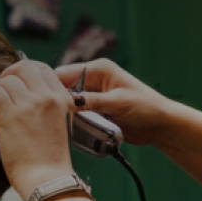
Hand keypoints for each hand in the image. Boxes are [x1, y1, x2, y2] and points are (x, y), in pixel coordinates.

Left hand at [0, 60, 77, 198]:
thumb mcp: (58, 124)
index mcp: (63, 98)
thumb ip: (47, 105)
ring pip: (7, 79)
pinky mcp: (11, 114)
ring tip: (0, 105)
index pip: (43, 68)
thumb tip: (25, 91)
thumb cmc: (51, 159)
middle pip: (24, 67)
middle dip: (11, 74)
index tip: (20, 84)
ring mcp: (30, 104)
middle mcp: (48, 97)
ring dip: (0, 89)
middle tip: (5, 88)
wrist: (48, 180)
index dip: (27, 73)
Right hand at [54, 59, 173, 146]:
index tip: (40, 101)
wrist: (161, 126)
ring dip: (64, 114)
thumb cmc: (146, 107)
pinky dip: (73, 122)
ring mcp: (94, 97)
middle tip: (46, 117)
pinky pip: (77, 115)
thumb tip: (68, 102)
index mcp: (98, 70)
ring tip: (55, 125)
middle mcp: (93, 81)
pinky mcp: (96, 112)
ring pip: (69, 104)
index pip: (65, 73)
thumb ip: (93, 101)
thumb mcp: (118, 102)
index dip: (51, 86)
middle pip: (63, 89)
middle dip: (56, 102)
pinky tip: (67, 130)